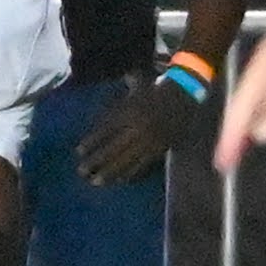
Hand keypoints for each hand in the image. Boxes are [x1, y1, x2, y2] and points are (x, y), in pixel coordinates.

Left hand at [77, 74, 201, 183]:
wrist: (186, 95)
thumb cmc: (158, 88)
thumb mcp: (138, 84)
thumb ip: (120, 88)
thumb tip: (109, 84)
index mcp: (129, 111)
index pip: (106, 130)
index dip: (92, 141)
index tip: (79, 152)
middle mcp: (137, 127)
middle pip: (113, 148)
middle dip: (96, 161)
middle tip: (82, 172)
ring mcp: (149, 140)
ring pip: (126, 160)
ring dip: (110, 172)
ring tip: (97, 181)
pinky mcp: (160, 148)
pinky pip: (143, 164)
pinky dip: (130, 173)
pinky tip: (119, 180)